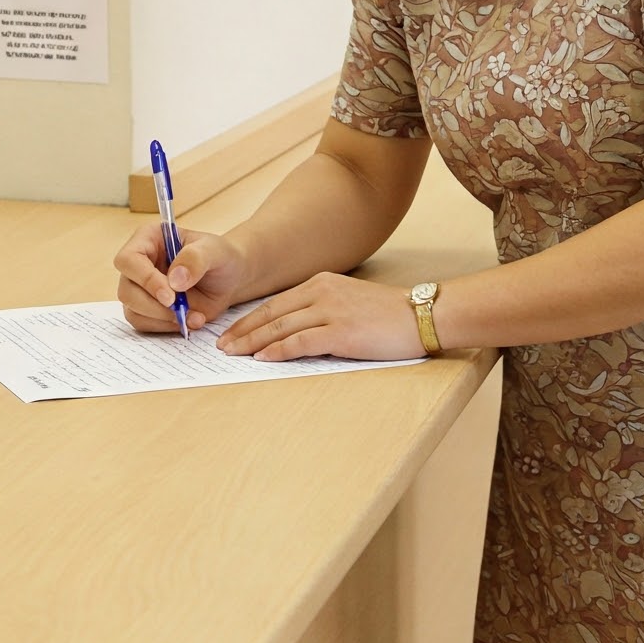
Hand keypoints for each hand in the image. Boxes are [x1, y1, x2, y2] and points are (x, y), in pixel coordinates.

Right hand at [113, 222, 245, 334]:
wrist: (229, 280)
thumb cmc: (220, 258)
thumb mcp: (215, 251)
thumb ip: (195, 259)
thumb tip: (174, 280)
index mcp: (148, 239)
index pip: (129, 259)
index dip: (145, 279)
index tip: (170, 295)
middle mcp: (138, 264)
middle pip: (126, 291)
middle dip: (154, 306)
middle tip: (181, 310)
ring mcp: (140, 288)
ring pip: (133, 311)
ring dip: (162, 319)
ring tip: (194, 316)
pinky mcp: (147, 310)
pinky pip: (145, 324)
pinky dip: (167, 327)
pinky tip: (190, 320)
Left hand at [217, 272, 422, 362]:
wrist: (422, 315)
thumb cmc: (389, 315)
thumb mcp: (349, 302)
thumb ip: (322, 311)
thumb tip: (295, 334)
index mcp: (321, 283)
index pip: (275, 303)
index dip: (249, 320)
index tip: (231, 333)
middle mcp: (322, 293)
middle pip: (271, 314)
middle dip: (242, 332)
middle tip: (221, 346)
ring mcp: (330, 311)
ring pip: (280, 327)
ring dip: (253, 342)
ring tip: (234, 355)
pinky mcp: (341, 332)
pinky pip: (300, 342)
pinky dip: (278, 351)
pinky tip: (263, 359)